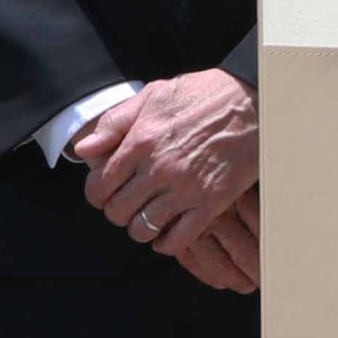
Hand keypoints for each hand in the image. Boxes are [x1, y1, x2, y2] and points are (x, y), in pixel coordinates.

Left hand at [73, 70, 259, 282]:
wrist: (255, 101)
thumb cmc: (204, 94)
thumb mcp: (155, 95)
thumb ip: (115, 122)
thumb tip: (83, 149)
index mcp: (141, 141)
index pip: (100, 186)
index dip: (97, 194)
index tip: (106, 192)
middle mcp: (159, 168)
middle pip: (118, 211)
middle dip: (117, 211)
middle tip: (127, 203)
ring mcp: (185, 189)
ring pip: (143, 229)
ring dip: (139, 228)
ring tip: (147, 216)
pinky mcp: (210, 203)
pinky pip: (177, 240)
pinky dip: (166, 243)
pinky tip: (167, 232)